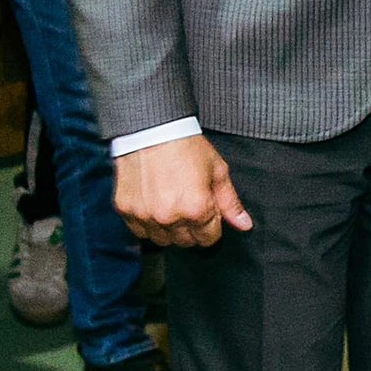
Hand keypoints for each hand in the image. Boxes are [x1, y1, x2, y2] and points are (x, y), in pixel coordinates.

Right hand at [114, 132, 250, 247]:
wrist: (151, 128)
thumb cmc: (186, 146)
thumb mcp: (217, 171)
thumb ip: (230, 202)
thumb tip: (244, 225)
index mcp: (196, 209)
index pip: (209, 238)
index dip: (211, 224)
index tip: (206, 209)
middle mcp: (169, 217)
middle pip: (186, 242)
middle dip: (191, 228)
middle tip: (188, 205)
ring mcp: (145, 215)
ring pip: (162, 240)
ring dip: (169, 229)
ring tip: (171, 205)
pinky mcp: (125, 210)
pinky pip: (139, 231)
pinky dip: (147, 224)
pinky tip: (153, 205)